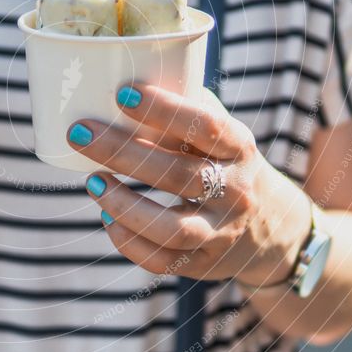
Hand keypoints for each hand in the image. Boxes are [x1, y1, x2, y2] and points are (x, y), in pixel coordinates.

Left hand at [66, 83, 312, 285]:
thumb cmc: (225, 165)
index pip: (205, 126)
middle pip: (178, 174)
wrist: (272, 227)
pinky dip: (129, 242)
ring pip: (171, 228)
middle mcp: (237, 191)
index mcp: (240, 148)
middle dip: (122, 152)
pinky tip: (107, 218)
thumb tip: (118, 87)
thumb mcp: (220, 135)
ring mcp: (223, 232)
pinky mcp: (207, 265)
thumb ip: (184, 114)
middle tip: (80, 134)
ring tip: (92, 182)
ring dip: (124, 205)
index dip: (163, 109)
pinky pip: (163, 261)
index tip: (121, 93)